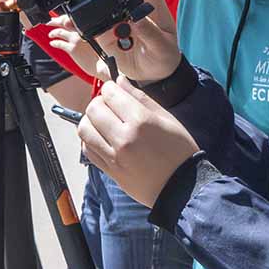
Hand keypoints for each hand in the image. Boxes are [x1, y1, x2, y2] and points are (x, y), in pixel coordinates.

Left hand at [48, 16, 101, 76]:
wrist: (104, 65)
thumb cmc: (103, 55)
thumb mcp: (98, 39)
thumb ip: (89, 33)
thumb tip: (82, 31)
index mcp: (88, 27)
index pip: (73, 17)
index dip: (65, 17)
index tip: (60, 17)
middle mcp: (81, 31)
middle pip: (64, 21)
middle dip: (56, 21)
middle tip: (51, 22)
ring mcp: (76, 40)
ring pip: (60, 32)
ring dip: (53, 32)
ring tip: (51, 34)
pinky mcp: (72, 49)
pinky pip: (59, 43)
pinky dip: (54, 42)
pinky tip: (52, 43)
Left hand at [78, 77, 199, 206]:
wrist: (183, 188)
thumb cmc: (180, 151)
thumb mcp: (167, 118)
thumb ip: (141, 98)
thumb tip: (120, 80)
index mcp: (141, 121)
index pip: (110, 93)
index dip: (110, 88)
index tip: (115, 92)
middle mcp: (124, 138)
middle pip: (93, 109)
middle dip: (99, 102)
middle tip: (109, 107)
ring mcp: (114, 156)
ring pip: (85, 129)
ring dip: (90, 121)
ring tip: (103, 123)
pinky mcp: (110, 171)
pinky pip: (88, 150)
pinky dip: (90, 140)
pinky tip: (102, 139)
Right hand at [87, 0, 181, 83]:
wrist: (153, 75)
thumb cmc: (164, 56)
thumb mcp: (163, 47)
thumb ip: (151, 34)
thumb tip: (136, 19)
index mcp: (151, 5)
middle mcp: (131, 10)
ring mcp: (117, 21)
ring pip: (100, 8)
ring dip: (93, 9)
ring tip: (97, 23)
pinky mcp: (104, 35)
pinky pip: (92, 28)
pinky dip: (86, 27)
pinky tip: (82, 29)